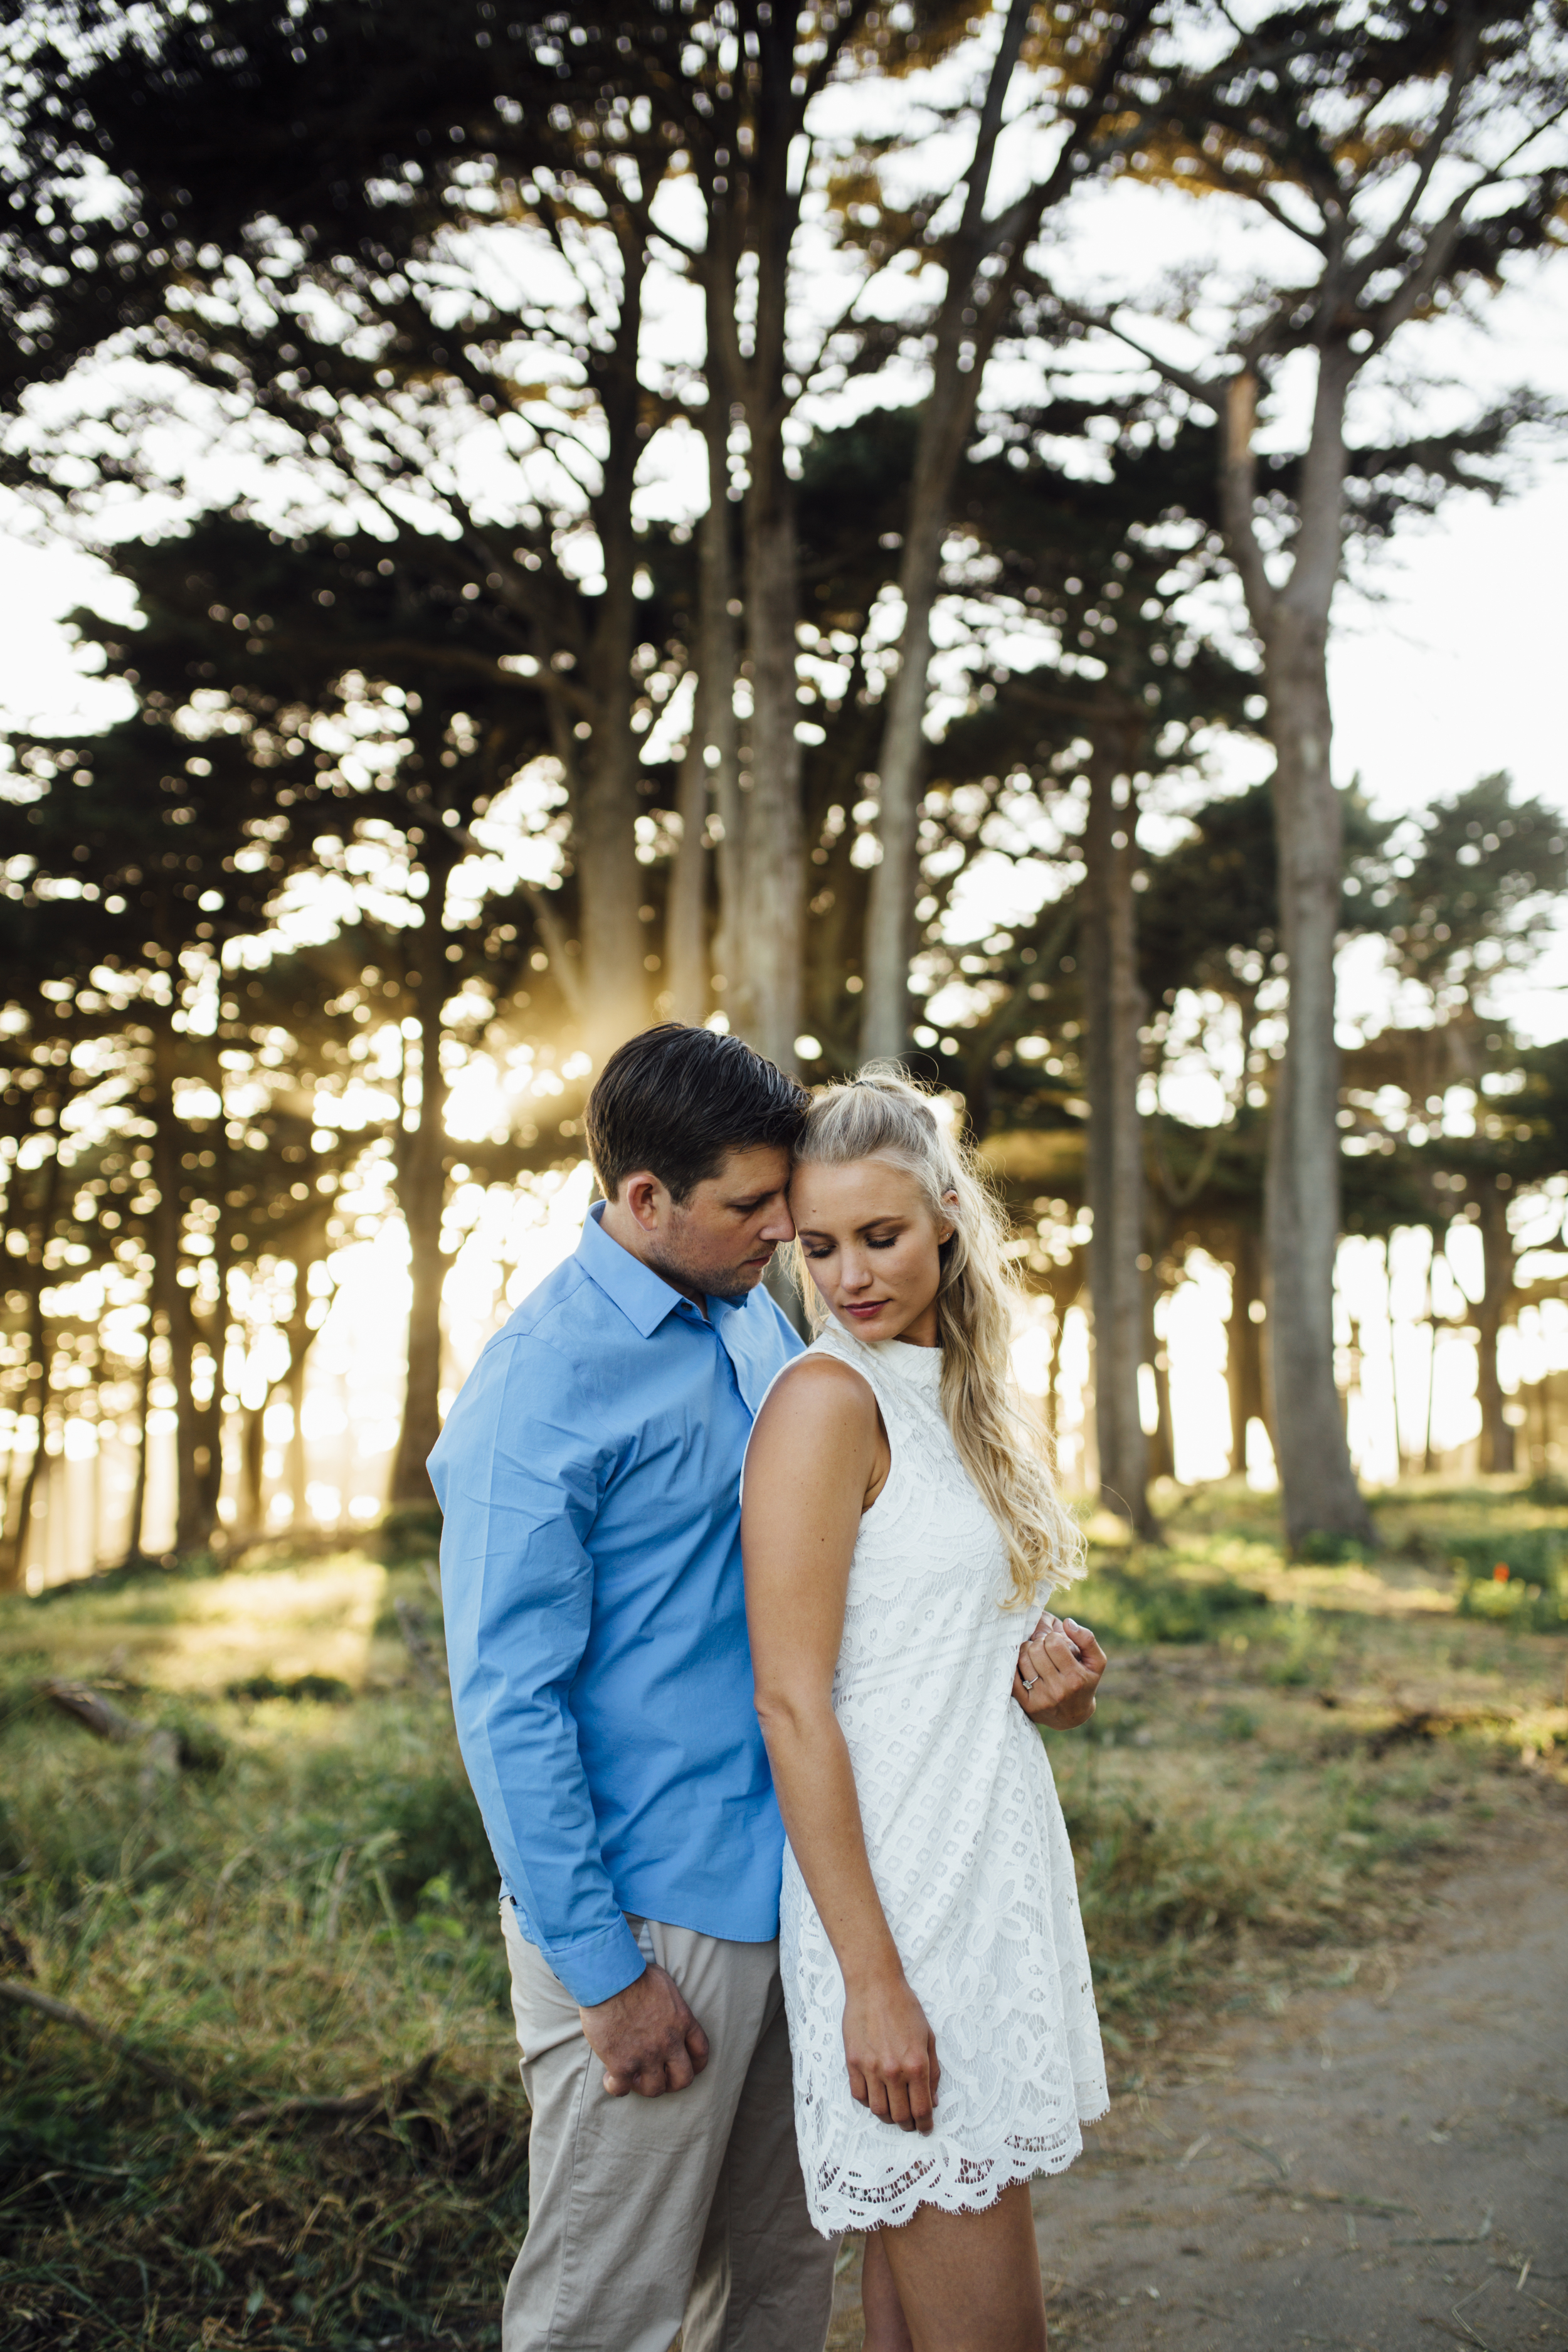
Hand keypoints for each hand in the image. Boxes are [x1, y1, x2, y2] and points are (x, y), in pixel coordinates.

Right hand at [581, 1962, 709, 2098]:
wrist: (609, 1979)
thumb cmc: (634, 1973)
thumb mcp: (663, 1982)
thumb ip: (669, 2000)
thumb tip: (663, 2002)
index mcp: (682, 2021)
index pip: (701, 2051)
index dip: (696, 2064)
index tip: (688, 2066)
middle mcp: (669, 2042)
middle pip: (683, 2078)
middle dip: (673, 2082)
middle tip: (660, 2077)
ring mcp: (647, 2055)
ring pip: (655, 2089)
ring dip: (644, 2086)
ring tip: (633, 2077)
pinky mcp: (622, 2064)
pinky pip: (622, 2089)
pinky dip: (615, 2087)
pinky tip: (610, 2078)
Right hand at [843, 1971, 940, 2134]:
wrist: (875, 1985)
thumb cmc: (905, 2007)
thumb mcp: (928, 2037)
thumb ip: (933, 2072)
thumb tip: (932, 2101)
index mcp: (916, 2065)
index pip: (921, 2109)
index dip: (925, 2125)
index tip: (925, 2128)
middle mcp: (893, 2071)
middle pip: (900, 2116)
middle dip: (908, 2125)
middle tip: (910, 2123)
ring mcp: (870, 2068)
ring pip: (878, 2110)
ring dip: (888, 2116)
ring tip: (893, 2111)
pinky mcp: (852, 2062)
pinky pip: (859, 2095)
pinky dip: (868, 2102)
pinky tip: (876, 2096)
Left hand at [1014, 1613, 1106, 1728]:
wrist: (1074, 1716)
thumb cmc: (1085, 1682)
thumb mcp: (1096, 1662)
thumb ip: (1086, 1639)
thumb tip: (1067, 1622)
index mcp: (1075, 1677)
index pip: (1054, 1643)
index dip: (1053, 1638)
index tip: (1056, 1643)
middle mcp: (1058, 1690)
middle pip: (1036, 1650)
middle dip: (1039, 1643)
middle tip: (1043, 1647)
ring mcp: (1041, 1699)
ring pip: (1023, 1660)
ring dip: (1026, 1651)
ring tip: (1035, 1654)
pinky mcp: (1027, 1705)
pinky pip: (1013, 1677)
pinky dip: (1015, 1665)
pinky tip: (1024, 1663)